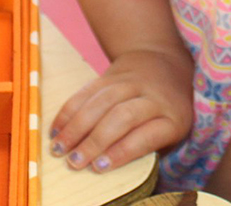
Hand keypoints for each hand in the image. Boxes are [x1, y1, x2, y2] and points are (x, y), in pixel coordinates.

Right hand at [48, 46, 194, 172]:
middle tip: (74, 162)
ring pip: (102, 101)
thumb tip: (112, 167)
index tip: (99, 166)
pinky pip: (87, 90)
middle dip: (94, 141)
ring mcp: (133, 82)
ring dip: (76, 127)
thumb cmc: (166, 112)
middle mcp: (154, 96)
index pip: (147, 135)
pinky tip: (57, 129)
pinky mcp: (112, 73)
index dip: (122, 151)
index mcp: (173, 118)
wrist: (165, 63)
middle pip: (122, 116)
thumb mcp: (171, 132)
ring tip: (59, 148)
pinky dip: (69, 110)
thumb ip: (148, 148)